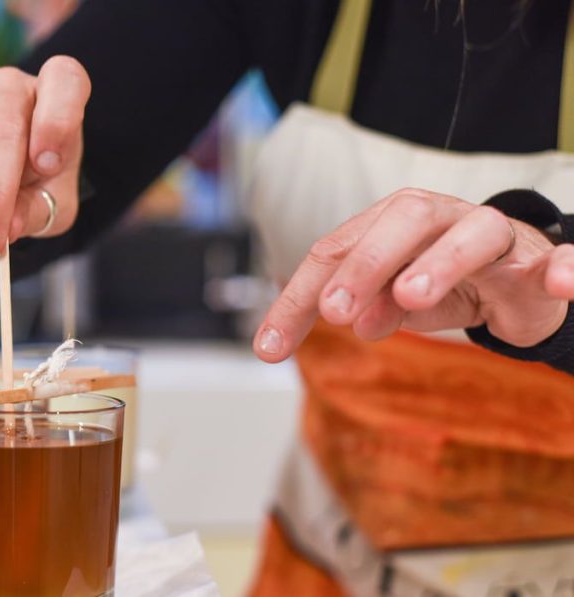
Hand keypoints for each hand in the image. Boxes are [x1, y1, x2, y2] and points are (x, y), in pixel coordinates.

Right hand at [0, 56, 90, 269]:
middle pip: (2, 130)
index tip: (49, 166)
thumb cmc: (43, 175)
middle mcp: (11, 88)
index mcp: (57, 90)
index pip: (63, 81)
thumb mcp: (57, 196)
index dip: (56, 122)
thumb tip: (9, 228)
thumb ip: (39, 209)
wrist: (11, 169)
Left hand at [253, 188, 573, 361]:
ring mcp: (495, 238)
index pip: (335, 251)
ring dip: (441, 261)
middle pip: (402, 221)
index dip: (299, 298)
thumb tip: (351, 321)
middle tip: (334, 312)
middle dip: (364, 263)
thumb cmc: (441, 283)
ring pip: (475, 232)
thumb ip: (366, 307)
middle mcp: (441, 220)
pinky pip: (561, 260)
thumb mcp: (391, 301)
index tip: (270, 348)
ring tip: (410, 297)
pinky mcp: (542, 263)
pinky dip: (565, 266)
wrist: (515, 283)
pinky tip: (558, 280)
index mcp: (391, 225)